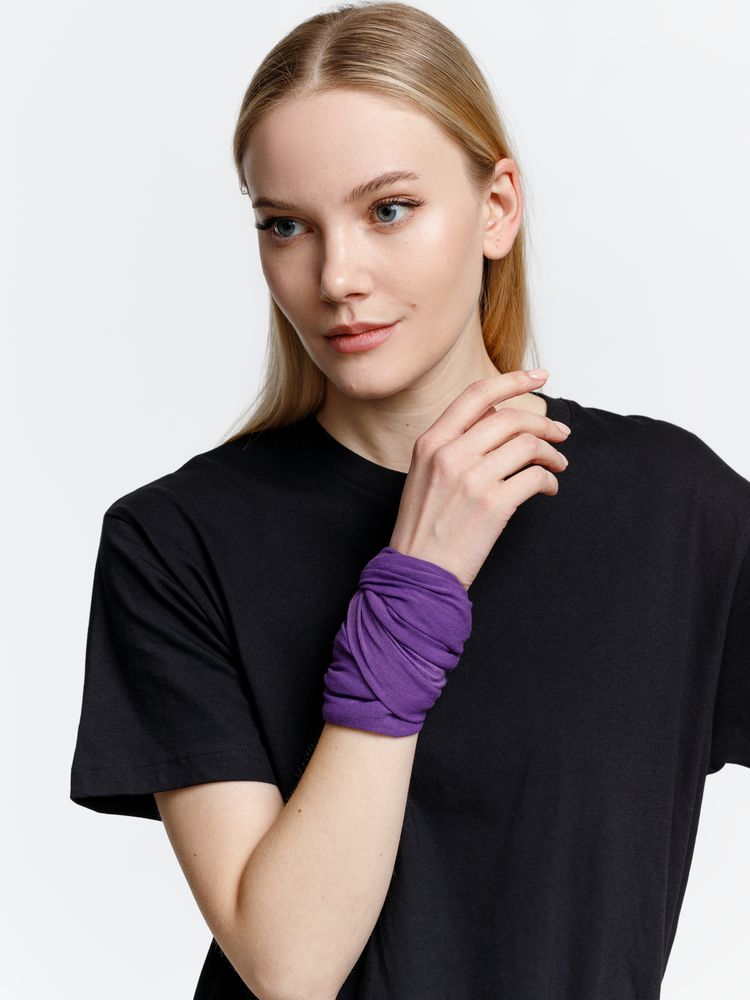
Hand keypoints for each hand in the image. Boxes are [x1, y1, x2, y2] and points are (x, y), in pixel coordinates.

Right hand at [389, 370, 569, 589]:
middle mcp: (450, 454)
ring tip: (557, 465)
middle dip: (545, 423)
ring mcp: (472, 479)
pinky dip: (549, 481)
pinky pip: (535, 478)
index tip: (539, 376)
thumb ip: (455, 441)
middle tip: (561, 433)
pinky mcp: (493, 505)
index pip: (477, 395)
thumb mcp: (426, 473)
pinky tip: (548, 489)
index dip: (512, 380)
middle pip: (511, 418)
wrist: (418, 572)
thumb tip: (499, 415)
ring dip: (552, 453)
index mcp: (431, 442)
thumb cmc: (424, 526)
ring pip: (529, 445)